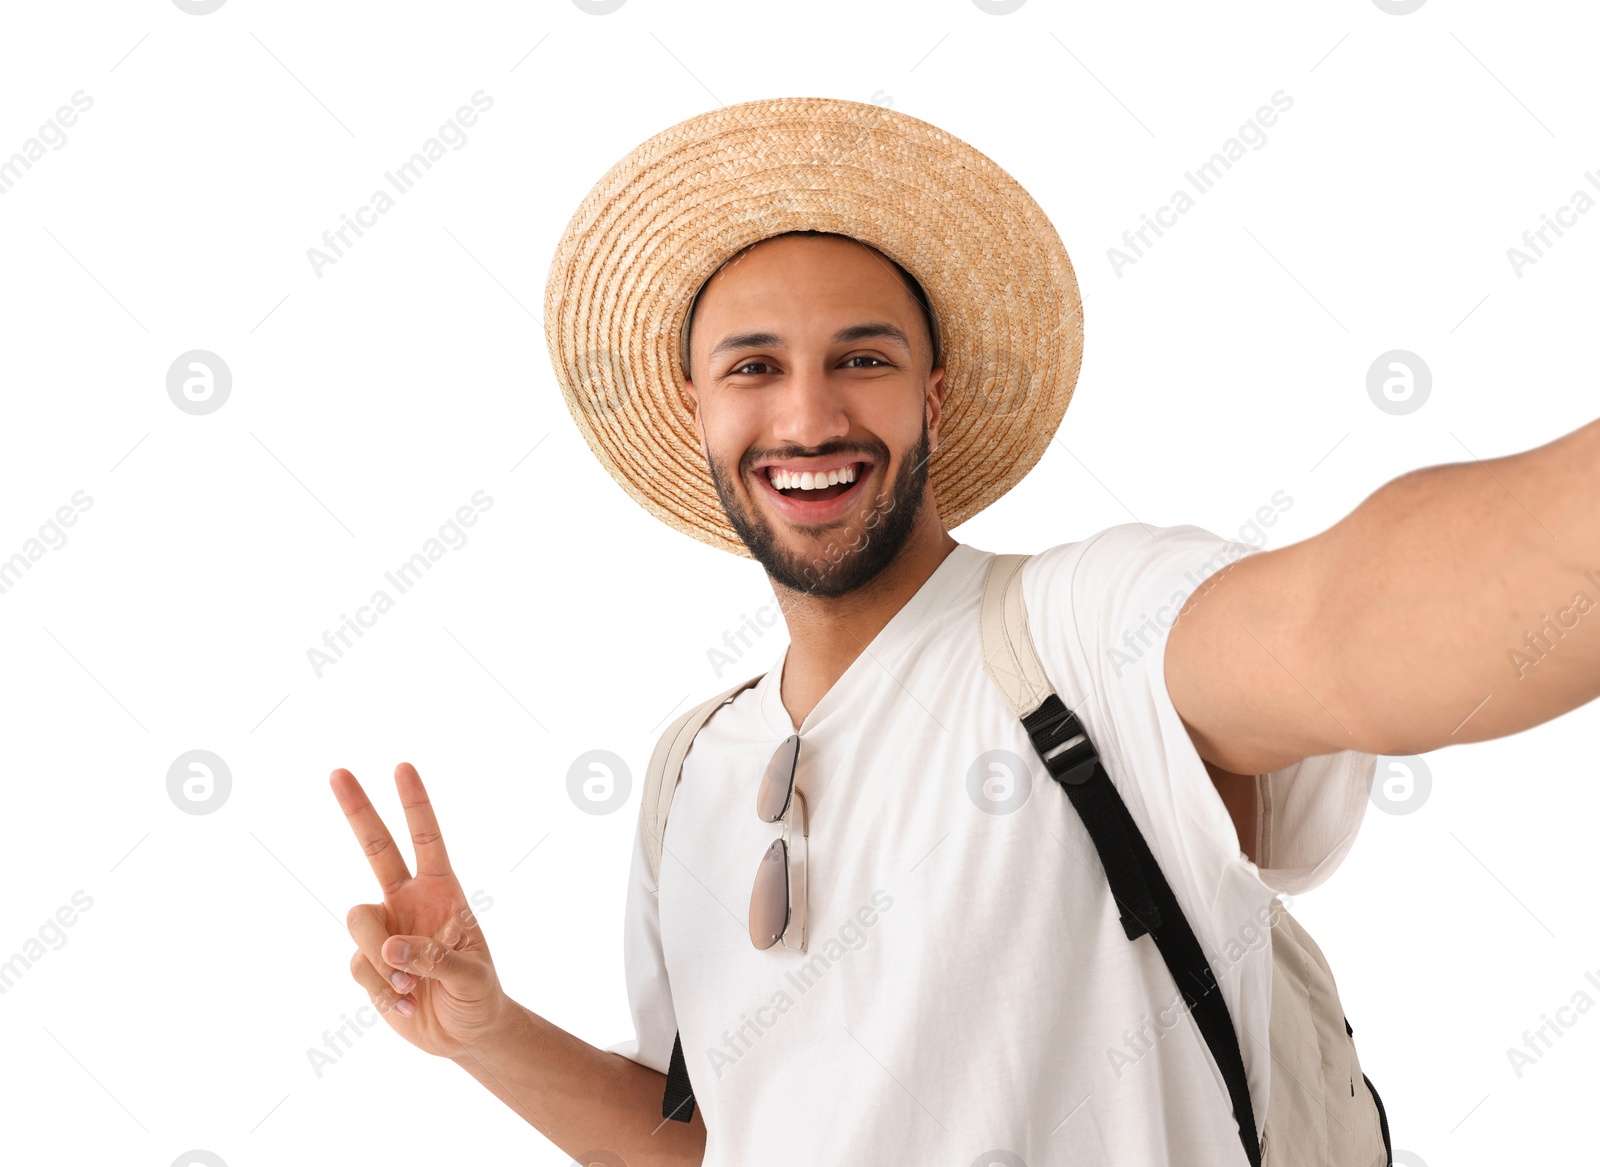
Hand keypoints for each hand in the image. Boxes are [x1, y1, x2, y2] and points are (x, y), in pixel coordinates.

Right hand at [331, 762, 508, 1060]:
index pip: (427, 840)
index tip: (403, 767)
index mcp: (443, 892)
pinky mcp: (368, 963)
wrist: (464, 1034)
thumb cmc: (479, 995)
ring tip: (412, 987)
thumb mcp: (471, 977)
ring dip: (381, 958)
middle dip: (357, 809)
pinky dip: (381, 990)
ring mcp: (385, 930)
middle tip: (338, 771)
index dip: (415, 805)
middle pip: (376, 848)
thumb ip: (435, 959)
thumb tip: (392, 947)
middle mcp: (408, 901)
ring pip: (358, 922)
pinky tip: (404, 1003)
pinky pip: (358, 966)